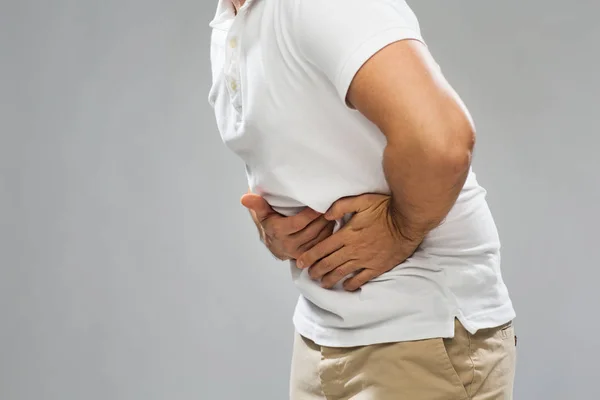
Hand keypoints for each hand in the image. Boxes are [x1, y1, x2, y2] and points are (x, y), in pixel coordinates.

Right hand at [241, 193, 335, 260]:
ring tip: (336, 213)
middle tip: (333, 206)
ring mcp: (298, 252)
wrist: (272, 242)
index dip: (310, 214)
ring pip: (319, 238)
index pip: (298, 223)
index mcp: (278, 232)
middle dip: (323, 218)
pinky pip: (321, 245)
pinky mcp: (307, 256)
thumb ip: (257, 204)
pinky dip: (329, 235)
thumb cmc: (270, 222)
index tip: (321, 204)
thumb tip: (244, 198)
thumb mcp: (263, 212)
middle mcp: (288, 245)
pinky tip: (334, 224)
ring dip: (329, 225)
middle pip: (311, 230)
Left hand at [296, 194, 421, 290]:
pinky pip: (361, 279)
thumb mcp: (362, 201)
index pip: (323, 248)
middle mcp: (353, 250)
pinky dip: (351, 284)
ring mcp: (365, 260)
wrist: (408, 222)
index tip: (300, 262)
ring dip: (330, 279)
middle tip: (309, 275)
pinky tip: (345, 286)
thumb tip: (325, 215)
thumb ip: (341, 206)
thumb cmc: (385, 208)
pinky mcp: (377, 267)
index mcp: (347, 234)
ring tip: (322, 283)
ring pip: (342, 273)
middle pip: (329, 263)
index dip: (310, 256)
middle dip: (316, 270)